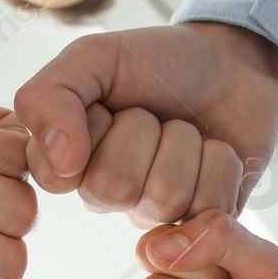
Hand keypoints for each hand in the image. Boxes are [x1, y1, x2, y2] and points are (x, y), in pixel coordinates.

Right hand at [14, 23, 277, 224]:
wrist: (230, 62)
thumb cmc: (155, 61)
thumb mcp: (92, 57)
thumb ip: (47, 98)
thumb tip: (61, 166)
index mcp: (66, 162)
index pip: (60, 176)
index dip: (93, 128)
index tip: (107, 103)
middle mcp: (105, 195)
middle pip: (114, 188)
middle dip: (143, 131)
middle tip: (152, 112)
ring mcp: (154, 211)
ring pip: (166, 196)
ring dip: (185, 143)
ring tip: (184, 127)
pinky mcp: (203, 221)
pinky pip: (209, 208)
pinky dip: (220, 162)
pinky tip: (212, 148)